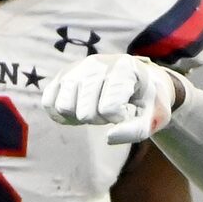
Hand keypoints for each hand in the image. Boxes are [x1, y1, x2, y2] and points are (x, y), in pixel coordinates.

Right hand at [42, 54, 179, 145]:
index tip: (129, 110)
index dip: (119, 119)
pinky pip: (49, 102)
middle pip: (85, 112)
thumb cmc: (147, 100)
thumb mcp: (154, 116)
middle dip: (100, 120)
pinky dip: (61, 115)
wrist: (140, 80)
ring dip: (80, 117)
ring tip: (95, 109)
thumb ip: (136, 130)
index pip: (109, 109)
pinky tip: (79, 111)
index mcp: (123, 68)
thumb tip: (108, 138)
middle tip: (112, 111)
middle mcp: (97, 63)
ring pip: (64, 107)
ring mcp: (76, 67)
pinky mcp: (62, 74)